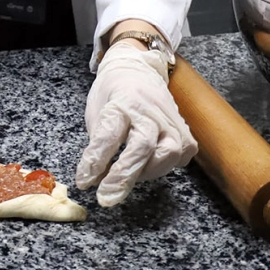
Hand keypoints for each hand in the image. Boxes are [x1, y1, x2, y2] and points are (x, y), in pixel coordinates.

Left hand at [75, 43, 196, 206]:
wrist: (138, 71)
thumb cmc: (113, 95)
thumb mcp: (96, 113)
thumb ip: (97, 146)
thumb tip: (94, 181)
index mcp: (122, 102)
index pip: (110, 134)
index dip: (96, 160)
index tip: (84, 181)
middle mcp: (149, 111)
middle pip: (142, 146)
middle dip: (124, 176)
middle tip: (106, 198)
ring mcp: (171, 121)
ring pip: (166, 154)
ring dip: (145, 173)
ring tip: (126, 175)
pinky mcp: (186, 134)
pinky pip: (179, 159)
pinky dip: (162, 167)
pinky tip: (147, 165)